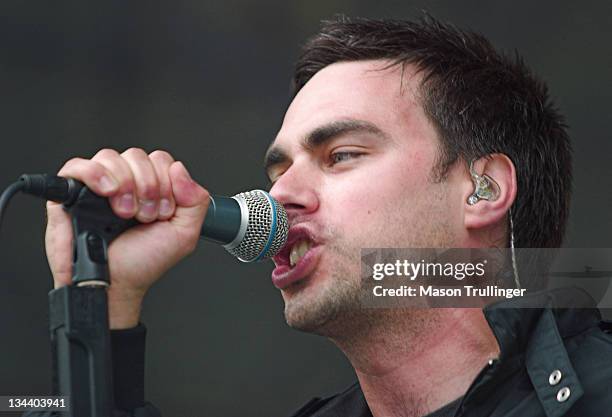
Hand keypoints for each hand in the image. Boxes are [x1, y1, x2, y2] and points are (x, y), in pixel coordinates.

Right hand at [45, 148, 208, 328]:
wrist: (116, 284)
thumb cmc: (143, 262)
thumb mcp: (184, 233)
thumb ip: (196, 200)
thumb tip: (180, 169)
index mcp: (150, 188)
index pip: (160, 160)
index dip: (166, 182)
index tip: (164, 211)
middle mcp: (124, 183)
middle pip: (137, 155)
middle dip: (148, 187)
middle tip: (144, 216)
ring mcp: (96, 186)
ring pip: (110, 156)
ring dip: (125, 183)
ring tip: (125, 213)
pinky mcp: (69, 194)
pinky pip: (77, 166)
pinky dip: (94, 173)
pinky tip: (108, 191)